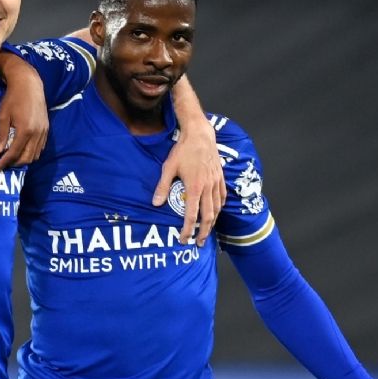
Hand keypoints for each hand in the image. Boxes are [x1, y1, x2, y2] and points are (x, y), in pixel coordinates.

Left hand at [0, 55, 48, 170]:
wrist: (29, 85)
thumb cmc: (12, 99)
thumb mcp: (2, 116)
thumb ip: (1, 135)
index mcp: (25, 131)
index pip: (15, 153)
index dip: (5, 162)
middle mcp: (37, 133)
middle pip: (27, 158)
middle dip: (15, 164)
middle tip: (4, 164)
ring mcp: (44, 132)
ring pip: (35, 154)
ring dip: (24, 159)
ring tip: (13, 158)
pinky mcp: (47, 129)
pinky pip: (40, 147)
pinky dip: (31, 152)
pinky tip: (23, 150)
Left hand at [156, 123, 223, 245]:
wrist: (201, 135)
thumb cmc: (183, 150)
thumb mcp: (168, 167)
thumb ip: (162, 187)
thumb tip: (155, 203)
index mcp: (194, 187)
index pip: (191, 215)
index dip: (187, 229)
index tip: (184, 239)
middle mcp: (207, 188)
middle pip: (208, 216)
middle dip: (203, 232)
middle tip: (199, 243)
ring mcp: (216, 183)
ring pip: (217, 208)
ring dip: (212, 222)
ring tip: (207, 232)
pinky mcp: (220, 178)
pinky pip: (222, 197)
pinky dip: (220, 208)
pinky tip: (216, 212)